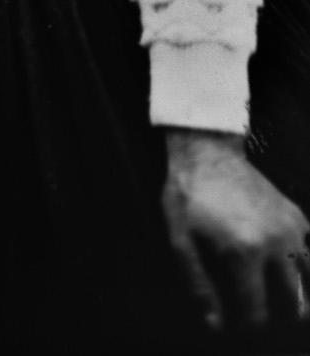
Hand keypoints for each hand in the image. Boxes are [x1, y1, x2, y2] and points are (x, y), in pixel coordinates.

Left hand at [162, 128, 309, 334]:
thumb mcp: (180, 241)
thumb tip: (216, 325)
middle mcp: (276, 243)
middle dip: (278, 315)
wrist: (207, 153)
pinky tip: (284, 267)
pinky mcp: (296, 215)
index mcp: (245, 252)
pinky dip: (303, 266)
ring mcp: (291, 228)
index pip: (258, 311)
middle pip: (295, 304)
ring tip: (277, 297)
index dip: (247, 325)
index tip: (237, 322)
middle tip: (259, 308)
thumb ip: (199, 286)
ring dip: (298, 295)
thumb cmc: (188, 197)